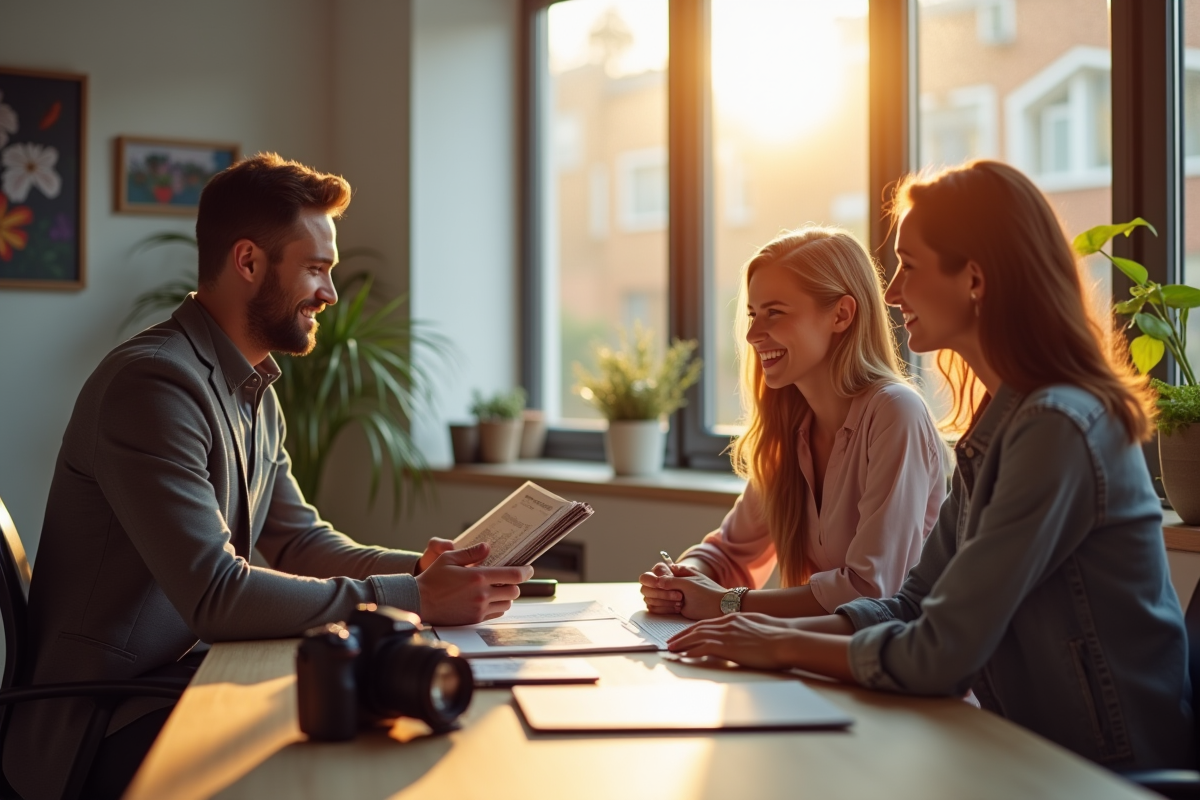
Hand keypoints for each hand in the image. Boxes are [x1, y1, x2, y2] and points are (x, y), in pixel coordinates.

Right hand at [414, 542, 533, 625]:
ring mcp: (479, 609)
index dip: (525, 572)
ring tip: (497, 589)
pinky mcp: (475, 619)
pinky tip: (488, 599)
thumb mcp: (449, 558)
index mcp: (478, 577)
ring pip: (507, 604)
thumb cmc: (433, 578)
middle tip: (508, 578)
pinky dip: (497, 606)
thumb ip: (471, 552)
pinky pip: (496, 613)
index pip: (512, 575)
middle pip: (514, 591)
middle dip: (515, 584)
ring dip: (506, 596)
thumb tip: (488, 547)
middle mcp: (482, 595)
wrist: (420, 602)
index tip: (529, 569)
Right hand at [639, 562, 727, 619]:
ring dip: (663, 601)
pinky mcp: (667, 607)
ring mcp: (666, 595)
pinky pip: (654, 608)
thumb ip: (670, 580)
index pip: (653, 571)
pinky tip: (677, 609)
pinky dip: (663, 609)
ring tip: (680, 603)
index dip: (653, 579)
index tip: (661, 584)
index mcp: (673, 572)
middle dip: (661, 593)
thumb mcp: (689, 584)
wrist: (719, 607)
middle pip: (647, 586)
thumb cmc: (706, 592)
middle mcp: (667, 582)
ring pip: (649, 598)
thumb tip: (655, 580)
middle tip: (679, 597)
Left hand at [666, 614, 801, 669]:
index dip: (692, 629)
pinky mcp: (727, 646)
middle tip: (670, 642)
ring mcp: (726, 634)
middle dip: (682, 635)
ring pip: (697, 637)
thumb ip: (745, 628)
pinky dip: (690, 651)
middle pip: (697, 628)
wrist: (786, 639)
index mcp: (733, 618)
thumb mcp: (758, 625)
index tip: (683, 634)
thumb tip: (741, 635)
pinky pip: (703, 648)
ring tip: (671, 649)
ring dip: (682, 643)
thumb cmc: (778, 635)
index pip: (707, 623)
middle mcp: (726, 623)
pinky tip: (683, 656)